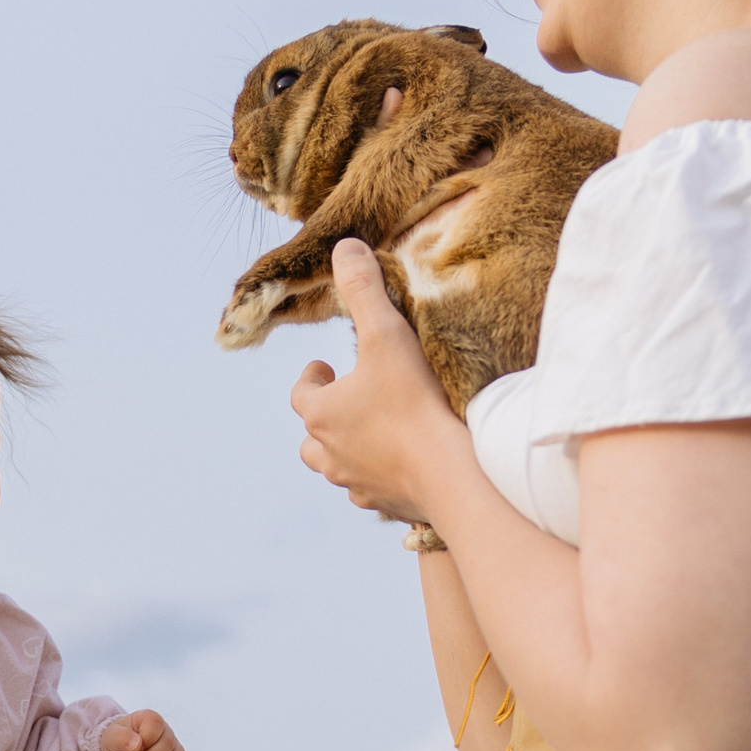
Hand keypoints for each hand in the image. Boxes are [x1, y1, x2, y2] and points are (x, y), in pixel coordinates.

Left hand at [100, 710, 192, 750]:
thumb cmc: (115, 745)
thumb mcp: (110, 739)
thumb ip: (120, 738)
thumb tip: (137, 743)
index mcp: (148, 719)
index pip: (156, 724)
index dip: (146, 739)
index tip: (133, 750)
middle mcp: (165, 731)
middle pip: (169, 744)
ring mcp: (174, 748)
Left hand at [290, 239, 461, 524]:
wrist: (448, 472)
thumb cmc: (415, 403)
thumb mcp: (387, 335)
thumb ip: (364, 290)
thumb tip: (343, 247)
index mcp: (320, 414)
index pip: (301, 392)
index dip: (312, 377)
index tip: (326, 364)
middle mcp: (327, 453)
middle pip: (310, 437)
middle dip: (323, 417)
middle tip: (346, 399)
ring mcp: (353, 483)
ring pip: (335, 466)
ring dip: (343, 449)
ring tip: (366, 434)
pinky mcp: (382, 503)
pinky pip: (368, 491)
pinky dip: (374, 476)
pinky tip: (395, 467)